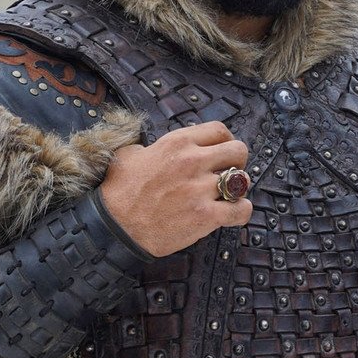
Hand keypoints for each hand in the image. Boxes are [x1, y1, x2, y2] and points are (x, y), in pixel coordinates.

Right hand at [98, 121, 252, 257]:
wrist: (114, 227)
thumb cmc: (119, 192)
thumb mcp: (131, 154)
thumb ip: (154, 146)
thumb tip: (160, 147)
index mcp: (177, 143)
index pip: (219, 130)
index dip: (226, 142)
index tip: (223, 153)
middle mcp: (192, 161)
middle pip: (238, 151)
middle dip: (237, 162)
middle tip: (227, 174)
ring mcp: (200, 189)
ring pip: (243, 181)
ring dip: (238, 189)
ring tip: (227, 196)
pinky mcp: (206, 216)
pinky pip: (241, 210)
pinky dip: (241, 212)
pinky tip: (231, 214)